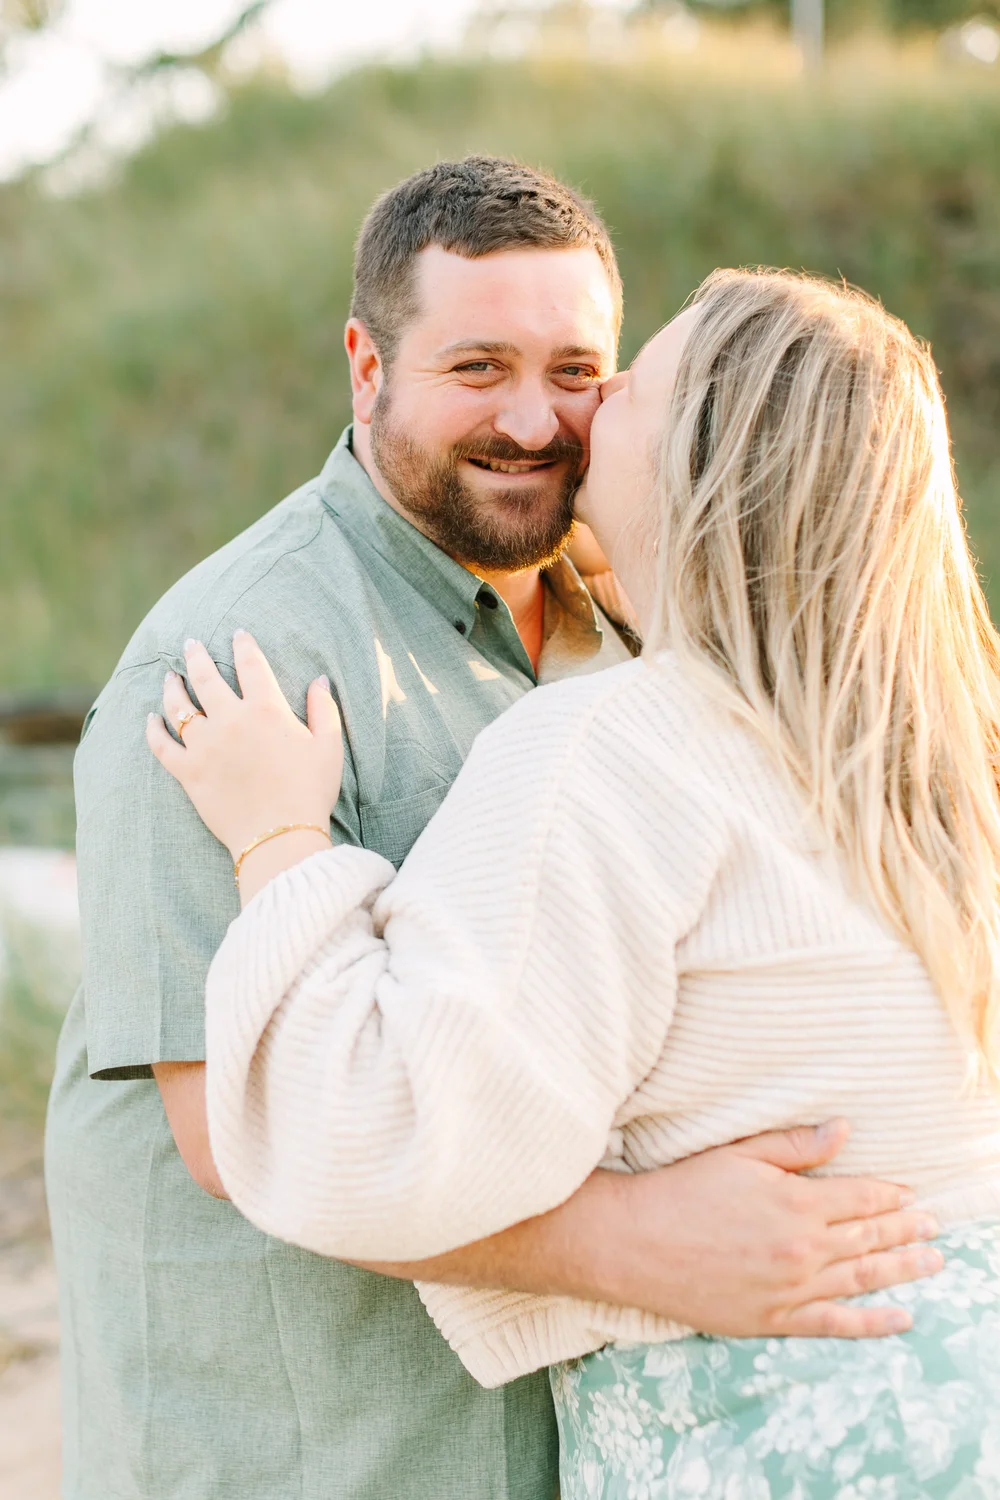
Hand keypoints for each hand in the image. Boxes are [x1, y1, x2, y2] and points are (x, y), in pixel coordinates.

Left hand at [146, 631, 343, 859]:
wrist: (280, 838)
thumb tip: (320, 680)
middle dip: (197, 656)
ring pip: (179, 706)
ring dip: (172, 687)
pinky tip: (150, 719)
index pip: (251, 665)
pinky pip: (162, 745)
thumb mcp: (328, 747)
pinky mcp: (189, 772)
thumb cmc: (310, 793)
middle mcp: (231, 721)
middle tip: (190, 643)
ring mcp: (205, 746)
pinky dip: (153, 729)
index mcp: (267, 710)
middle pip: (207, 678)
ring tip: (170, 676)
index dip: (243, 646)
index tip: (238, 635)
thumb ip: (324, 709)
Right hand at [601, 1120, 941, 1337]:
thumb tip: (842, 1130)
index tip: (911, 1194)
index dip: (889, 1195)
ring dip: (902, 1269)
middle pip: (869, 1237)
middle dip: (905, 1229)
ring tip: (932, 1262)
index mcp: (796, 1202)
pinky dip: (873, 1322)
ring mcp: (790, 1288)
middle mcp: (802, 1248)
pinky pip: (835, 1323)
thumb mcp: (739, 1155)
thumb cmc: (681, 1190)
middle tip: (934, 1226)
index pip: (860, 1197)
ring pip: (862, 1278)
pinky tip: (900, 1317)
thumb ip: (794, 1147)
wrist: (634, 1243)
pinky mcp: (773, 1319)